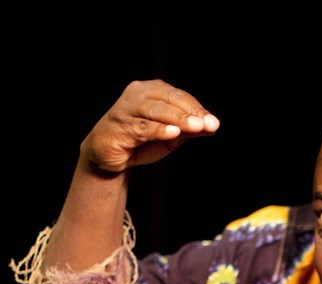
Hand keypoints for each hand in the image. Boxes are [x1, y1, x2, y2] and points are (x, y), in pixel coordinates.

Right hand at [81, 79, 219, 173]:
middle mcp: (138, 94)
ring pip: (156, 111)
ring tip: (196, 127)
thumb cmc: (140, 141)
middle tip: (209, 124)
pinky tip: (173, 133)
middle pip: (169, 101)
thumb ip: (188, 130)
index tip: (214, 123)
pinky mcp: (120, 126)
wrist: (108, 154)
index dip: (197, 109)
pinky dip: (159, 130)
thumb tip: (212, 126)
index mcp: (153, 90)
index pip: (179, 97)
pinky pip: (143, 127)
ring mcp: (127, 108)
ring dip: (178, 119)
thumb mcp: (170, 136)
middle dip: (191, 113)